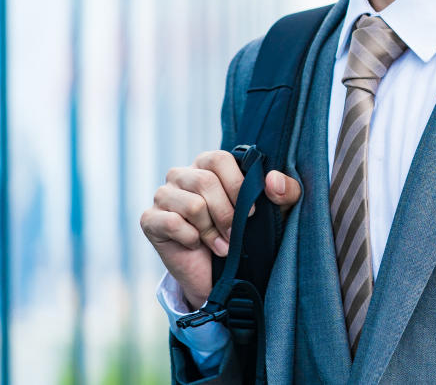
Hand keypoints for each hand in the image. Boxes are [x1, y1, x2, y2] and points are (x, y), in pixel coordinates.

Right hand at [140, 150, 302, 309]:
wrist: (218, 276)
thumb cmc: (245, 235)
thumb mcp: (275, 213)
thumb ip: (285, 192)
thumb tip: (273, 180)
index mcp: (208, 165)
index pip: (220, 159)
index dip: (238, 185)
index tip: (250, 212)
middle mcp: (183, 174)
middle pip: (204, 181)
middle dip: (226, 215)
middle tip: (233, 236)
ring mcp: (163, 195)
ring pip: (191, 204)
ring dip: (210, 230)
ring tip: (219, 244)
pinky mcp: (150, 219)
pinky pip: (173, 223)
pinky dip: (190, 239)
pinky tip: (195, 245)